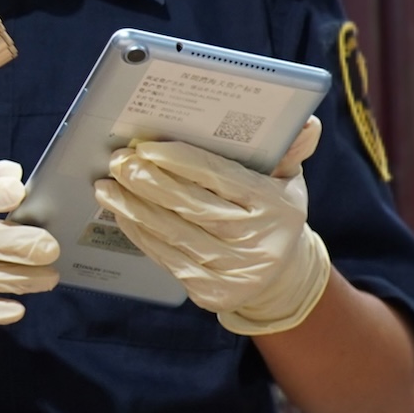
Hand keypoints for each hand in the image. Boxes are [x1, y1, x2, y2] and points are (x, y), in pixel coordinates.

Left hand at [94, 117, 330, 334]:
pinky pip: (167, 258)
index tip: (147, 147)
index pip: (222, 178)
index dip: (182, 161)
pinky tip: (122, 214)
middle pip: (192, 207)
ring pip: (173, 234)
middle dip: (148, 182)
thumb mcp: (289, 181)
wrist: (281, 276)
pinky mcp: (211, 292)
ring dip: (134, 208)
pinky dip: (140, 234)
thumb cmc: (274, 214)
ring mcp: (233, 271)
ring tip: (107, 186)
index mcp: (275, 207)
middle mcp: (256, 241)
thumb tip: (306, 120)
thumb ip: (289, 149)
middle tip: (119, 161)